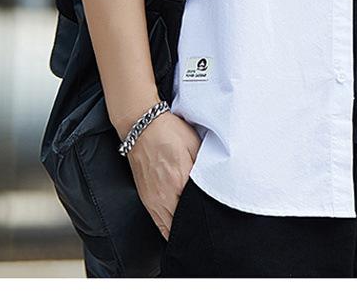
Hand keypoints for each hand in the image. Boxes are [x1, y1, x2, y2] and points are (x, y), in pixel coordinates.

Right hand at [125, 110, 202, 239]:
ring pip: (169, 228)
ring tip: (195, 230)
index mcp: (179, 182)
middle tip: (207, 229)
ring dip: (181, 230)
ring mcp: (152, 200)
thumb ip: (204, 169)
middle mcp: (164, 197)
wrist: (142, 126)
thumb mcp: (194, 145)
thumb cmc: (169, 132)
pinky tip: (178, 228)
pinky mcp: (145, 199)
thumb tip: (214, 186)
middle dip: (195, 228)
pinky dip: (169, 228)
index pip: (194, 214)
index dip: (205, 220)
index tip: (213, 222)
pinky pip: (158, 223)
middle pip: (181, 226)